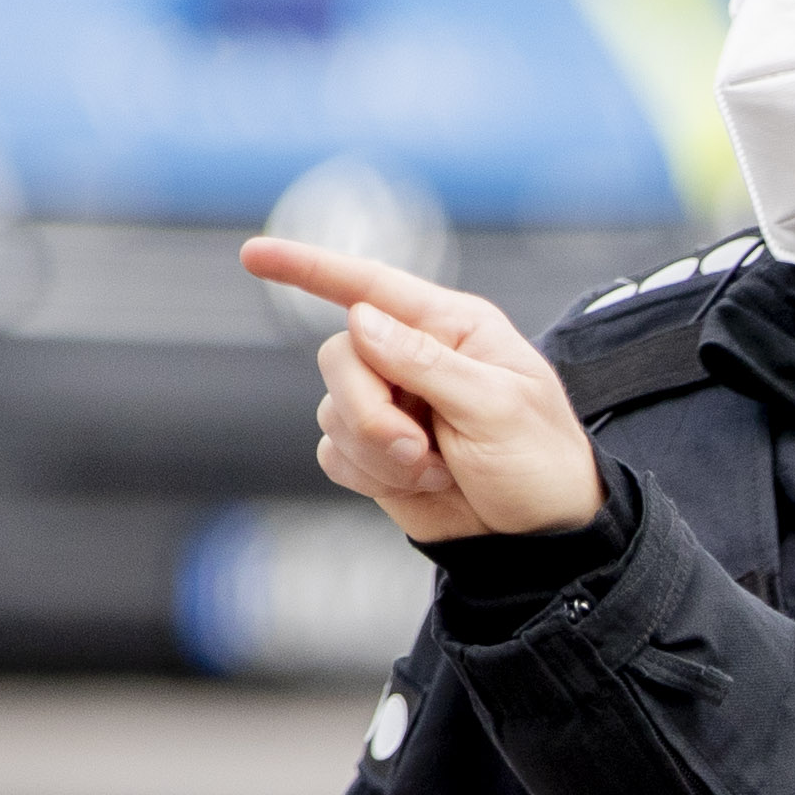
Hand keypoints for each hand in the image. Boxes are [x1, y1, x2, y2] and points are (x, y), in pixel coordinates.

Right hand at [239, 239, 604, 542]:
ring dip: (378, 452)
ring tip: (436, 472)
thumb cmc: (540, 464)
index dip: (309, 267)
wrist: (539, 541)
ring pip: (331, 410)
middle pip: (338, 357)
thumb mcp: (497, 408)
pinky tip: (419, 485)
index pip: (371, 285)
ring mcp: (390, 404)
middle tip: (417, 449)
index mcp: (452, 328)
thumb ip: (426, 363)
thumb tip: (359, 318)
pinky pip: (332, 452)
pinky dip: (370, 475)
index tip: (254, 253)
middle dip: (369, 410)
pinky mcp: (374, 450)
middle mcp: (413, 357)